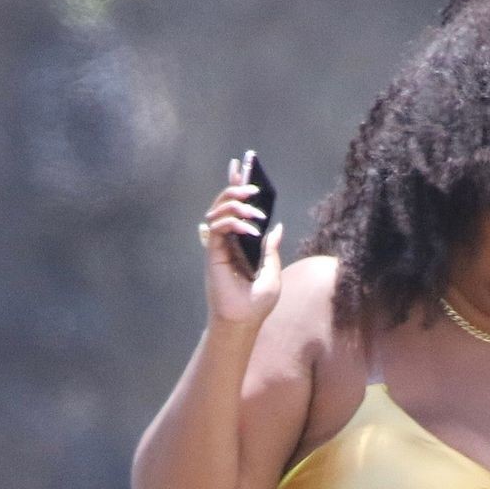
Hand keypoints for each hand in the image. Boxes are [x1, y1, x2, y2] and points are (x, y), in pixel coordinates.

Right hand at [199, 150, 282, 328]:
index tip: (242, 166)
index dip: (237, 186)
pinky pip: (218, 228)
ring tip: (254, 209)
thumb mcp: (272, 272)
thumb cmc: (257, 303)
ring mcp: (218, 246)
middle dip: (235, 188)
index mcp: (240, 242)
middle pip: (224, 204)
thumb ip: (271, 248)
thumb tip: (276, 227)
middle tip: (251, 186)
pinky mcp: (213, 253)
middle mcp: (227, 241)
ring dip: (236, 205)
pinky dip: (232, 223)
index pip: (236, 208)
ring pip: (218, 211)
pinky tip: (249, 231)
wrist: (245, 322)